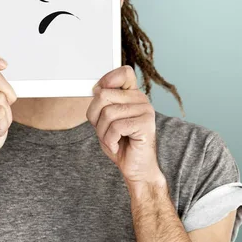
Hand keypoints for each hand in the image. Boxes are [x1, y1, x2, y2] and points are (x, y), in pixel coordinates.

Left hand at [86, 65, 166, 188]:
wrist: (136, 168)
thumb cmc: (121, 144)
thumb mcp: (104, 121)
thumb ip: (101, 103)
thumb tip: (97, 90)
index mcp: (132, 95)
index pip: (124, 72)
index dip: (107, 80)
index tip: (100, 96)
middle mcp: (140, 99)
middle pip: (103, 95)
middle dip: (96, 118)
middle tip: (106, 131)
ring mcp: (145, 110)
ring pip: (107, 113)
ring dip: (103, 132)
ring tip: (113, 140)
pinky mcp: (145, 123)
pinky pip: (115, 127)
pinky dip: (110, 141)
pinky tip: (118, 146)